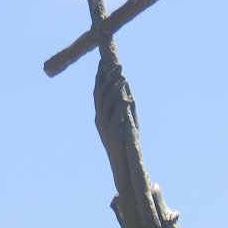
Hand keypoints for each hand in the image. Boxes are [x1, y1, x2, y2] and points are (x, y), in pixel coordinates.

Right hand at [93, 54, 141, 203]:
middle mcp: (98, 118)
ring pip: (107, 102)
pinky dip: (123, 105)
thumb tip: (128, 94)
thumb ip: (125, 109)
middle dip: (108, 78)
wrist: (122, 165)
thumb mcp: (125, 123)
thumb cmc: (125, 144)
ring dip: (115, 88)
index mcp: (99, 115)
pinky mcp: (111, 133)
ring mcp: (103, 126)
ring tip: (123, 77)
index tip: (104, 61)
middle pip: (101, 93)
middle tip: (118, 66)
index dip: (100, 76)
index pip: (97, 91)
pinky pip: (116, 115)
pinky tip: (130, 98)